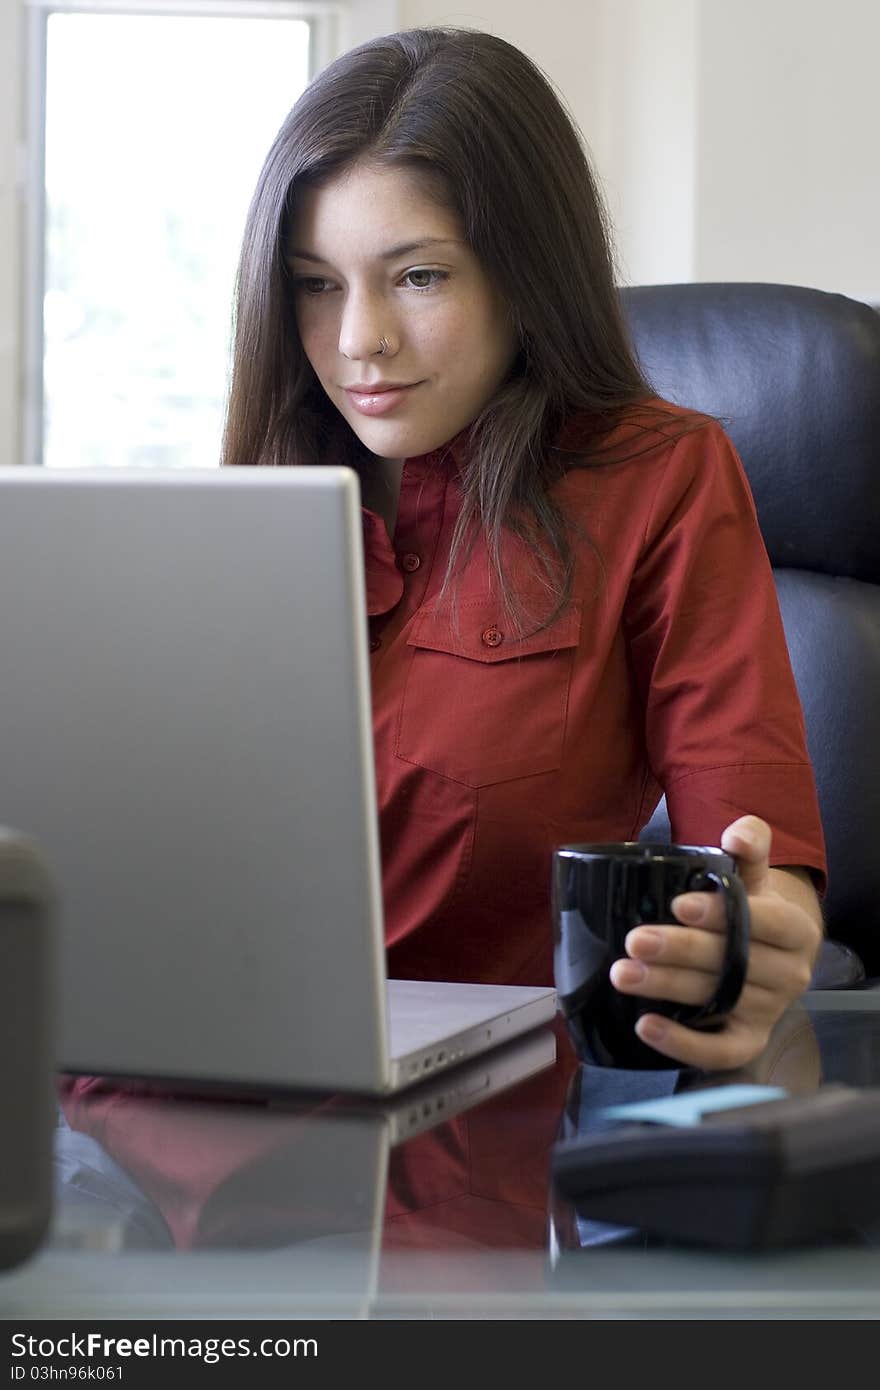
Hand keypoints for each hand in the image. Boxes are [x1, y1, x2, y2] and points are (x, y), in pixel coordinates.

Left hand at [608, 815, 823, 1070]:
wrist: (768, 952)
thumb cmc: (751, 906)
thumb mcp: (753, 873)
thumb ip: (749, 844)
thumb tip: (736, 834)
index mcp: (796, 930)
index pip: (768, 923)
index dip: (724, 915)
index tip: (679, 904)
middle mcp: (790, 976)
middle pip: (736, 965)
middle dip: (682, 952)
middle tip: (635, 941)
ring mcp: (770, 1012)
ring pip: (720, 1002)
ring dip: (669, 989)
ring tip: (624, 974)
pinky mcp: (748, 1042)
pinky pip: (721, 1052)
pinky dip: (684, 1045)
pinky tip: (646, 1027)